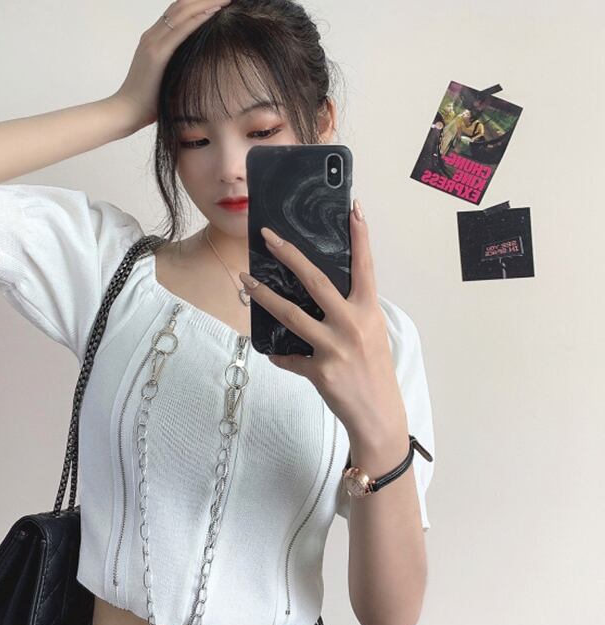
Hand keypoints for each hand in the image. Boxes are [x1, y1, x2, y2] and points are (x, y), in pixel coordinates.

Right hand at [112, 0, 237, 130]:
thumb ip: (175, 67)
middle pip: (182, 4)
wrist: (126, 112)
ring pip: (182, 11)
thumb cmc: (146, 102)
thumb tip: (195, 69)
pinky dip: (199, 17)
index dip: (199, 0)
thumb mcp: (164, 78)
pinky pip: (181, 29)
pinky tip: (214, 11)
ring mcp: (153, 42)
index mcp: (153, 39)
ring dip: (207, 1)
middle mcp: (152, 35)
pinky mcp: (157, 54)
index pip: (178, 11)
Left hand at [238, 199, 407, 441]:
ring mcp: (335, 348)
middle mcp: (352, 324)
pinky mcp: (320, 371)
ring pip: (291, 315)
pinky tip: (274, 353)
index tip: (354, 209)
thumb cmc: (374, 371)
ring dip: (264, 296)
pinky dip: (281, 355)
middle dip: (290, 256)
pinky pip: (289, 358)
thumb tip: (320, 296)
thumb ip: (349, 312)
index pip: (365, 266)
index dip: (361, 237)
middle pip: (316, 281)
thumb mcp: (370, 334)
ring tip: (245, 280)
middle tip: (267, 236)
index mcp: (368, 311)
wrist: (378, 415)